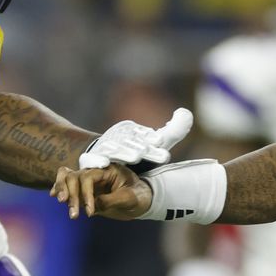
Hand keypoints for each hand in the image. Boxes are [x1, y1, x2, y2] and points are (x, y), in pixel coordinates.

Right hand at [52, 163, 150, 219]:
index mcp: (107, 170)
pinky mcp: (84, 191)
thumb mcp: (130, 198)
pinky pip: (67, 185)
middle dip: (71, 194)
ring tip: (62, 202)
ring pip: (67, 178)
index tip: (90, 212)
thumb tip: (94, 205)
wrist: (141, 200)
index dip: (85, 194)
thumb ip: (112, 200)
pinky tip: (53, 195)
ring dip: (62, 190)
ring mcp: (88, 182)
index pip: (88, 177)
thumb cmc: (139, 195)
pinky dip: (59, 188)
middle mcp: (95, 173)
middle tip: (74, 214)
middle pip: (74, 176)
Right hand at [78, 106, 193, 170]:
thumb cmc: (135, 151)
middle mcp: (120, 139)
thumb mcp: (155, 142)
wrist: (104, 158)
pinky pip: (90, 160)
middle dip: (137, 147)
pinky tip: (103, 164)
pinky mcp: (90, 159)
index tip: (163, 150)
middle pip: (130, 144)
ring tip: (135, 157)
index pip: (146, 138)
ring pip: (113, 150)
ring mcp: (104, 149)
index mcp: (136, 134)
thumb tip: (185, 111)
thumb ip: (174, 131)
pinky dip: (95, 161)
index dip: (153, 144)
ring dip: (123, 153)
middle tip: (145, 152)